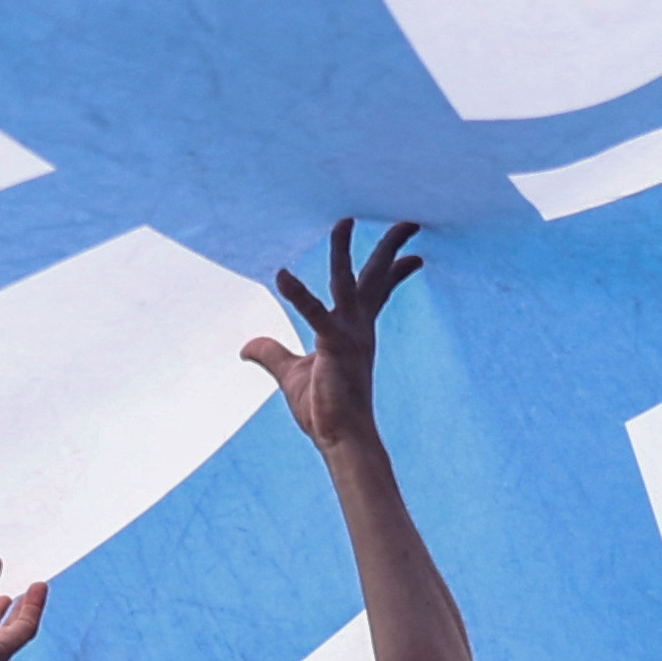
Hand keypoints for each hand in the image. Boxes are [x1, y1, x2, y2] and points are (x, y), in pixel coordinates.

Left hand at [240, 218, 420, 452]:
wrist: (339, 439)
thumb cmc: (324, 410)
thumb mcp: (291, 374)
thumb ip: (271, 353)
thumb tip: (246, 348)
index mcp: (356, 331)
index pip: (379, 292)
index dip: (396, 271)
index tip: (415, 256)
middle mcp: (358, 328)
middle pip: (375, 277)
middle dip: (391, 246)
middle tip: (410, 221)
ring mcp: (349, 335)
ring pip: (347, 281)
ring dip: (343, 250)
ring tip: (343, 221)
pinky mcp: (333, 347)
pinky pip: (315, 313)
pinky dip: (298, 294)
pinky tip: (282, 275)